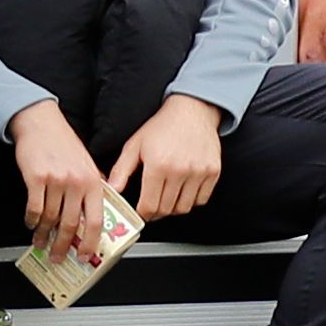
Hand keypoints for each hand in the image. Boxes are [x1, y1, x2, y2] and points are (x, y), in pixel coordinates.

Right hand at [11, 100, 107, 260]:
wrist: (42, 124)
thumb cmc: (64, 143)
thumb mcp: (87, 163)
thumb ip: (93, 186)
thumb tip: (98, 209)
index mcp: (93, 181)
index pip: (96, 219)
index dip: (91, 241)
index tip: (86, 255)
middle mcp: (77, 182)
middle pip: (71, 224)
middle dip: (63, 245)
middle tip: (58, 257)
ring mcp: (57, 180)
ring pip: (50, 219)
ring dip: (44, 235)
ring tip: (41, 243)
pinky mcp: (36, 178)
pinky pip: (34, 208)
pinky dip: (32, 221)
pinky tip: (31, 225)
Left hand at [108, 95, 225, 222]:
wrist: (192, 111)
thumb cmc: (161, 127)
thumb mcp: (135, 145)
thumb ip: (121, 170)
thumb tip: (112, 191)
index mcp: (158, 165)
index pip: (149, 206)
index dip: (143, 215)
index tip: (141, 213)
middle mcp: (180, 170)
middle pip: (166, 209)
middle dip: (156, 213)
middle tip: (152, 207)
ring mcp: (199, 172)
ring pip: (184, 208)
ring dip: (173, 208)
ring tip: (167, 199)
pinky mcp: (213, 171)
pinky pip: (201, 199)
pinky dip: (191, 201)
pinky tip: (183, 191)